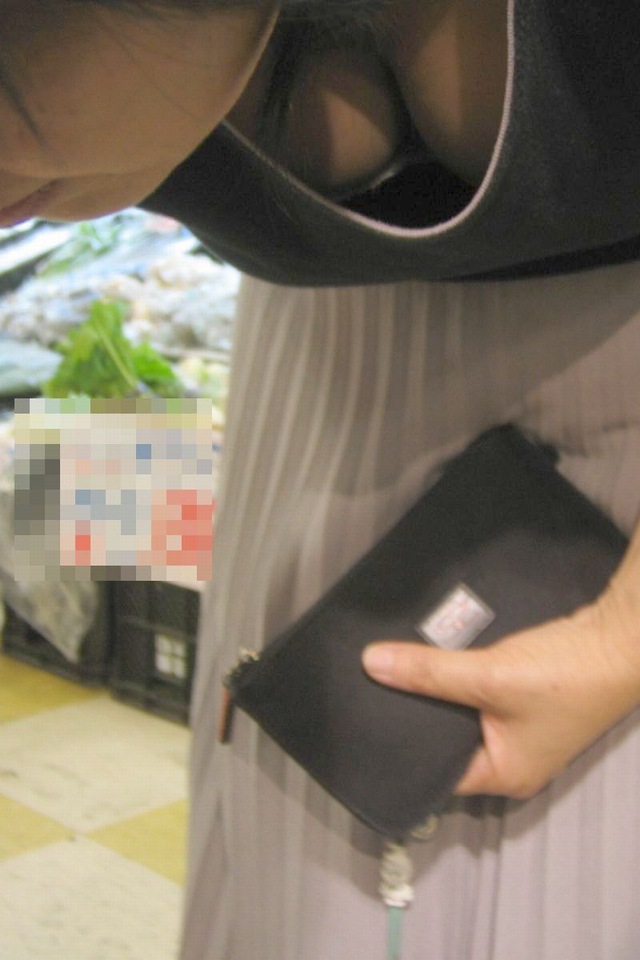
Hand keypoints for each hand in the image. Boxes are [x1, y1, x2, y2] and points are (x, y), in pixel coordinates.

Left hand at [362, 593, 639, 798]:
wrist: (619, 639)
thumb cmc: (563, 675)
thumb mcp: (487, 675)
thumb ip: (428, 672)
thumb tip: (371, 663)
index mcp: (503, 775)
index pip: (436, 772)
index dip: (400, 747)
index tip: (363, 724)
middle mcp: (510, 760)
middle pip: (447, 740)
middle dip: (415, 714)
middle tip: (370, 689)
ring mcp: (520, 729)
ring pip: (462, 713)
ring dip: (438, 691)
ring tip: (391, 671)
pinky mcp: (526, 698)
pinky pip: (479, 694)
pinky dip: (460, 677)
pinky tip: (432, 656)